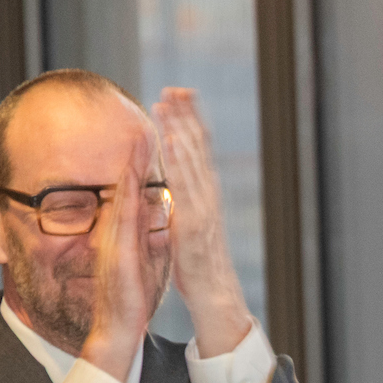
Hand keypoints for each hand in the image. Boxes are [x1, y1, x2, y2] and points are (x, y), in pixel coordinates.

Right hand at [78, 131, 157, 381]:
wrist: (116, 325)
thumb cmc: (129, 293)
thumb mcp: (143, 253)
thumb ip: (145, 229)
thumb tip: (152, 207)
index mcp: (128, 228)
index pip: (136, 186)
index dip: (144, 159)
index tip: (153, 129)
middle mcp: (118, 228)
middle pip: (126, 182)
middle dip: (136, 151)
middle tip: (146, 117)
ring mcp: (113, 239)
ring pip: (121, 194)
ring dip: (130, 165)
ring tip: (141, 135)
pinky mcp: (115, 253)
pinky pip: (119, 220)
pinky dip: (123, 198)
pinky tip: (128, 178)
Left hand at [153, 89, 250, 356]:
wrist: (214, 295)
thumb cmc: (197, 268)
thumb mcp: (185, 229)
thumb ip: (180, 208)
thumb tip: (172, 193)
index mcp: (203, 196)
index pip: (197, 151)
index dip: (189, 124)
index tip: (179, 98)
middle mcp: (207, 195)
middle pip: (198, 147)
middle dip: (187, 116)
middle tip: (176, 87)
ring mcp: (203, 206)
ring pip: (192, 159)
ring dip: (180, 129)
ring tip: (168, 103)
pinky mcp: (194, 220)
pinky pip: (185, 184)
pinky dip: (178, 160)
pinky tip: (170, 141)